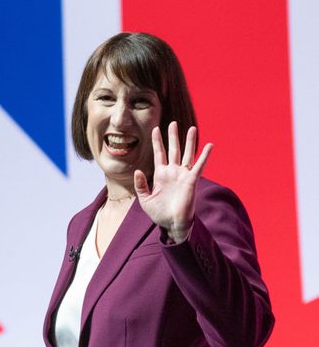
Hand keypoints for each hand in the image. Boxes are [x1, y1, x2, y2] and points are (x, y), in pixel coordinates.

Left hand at [135, 121, 211, 242]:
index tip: (155, 129)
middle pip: (173, 150)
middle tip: (173, 123)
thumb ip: (140, 185)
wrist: (171, 224)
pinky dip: (204, 156)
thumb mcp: (145, 199)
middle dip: (173, 136)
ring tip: (192, 128)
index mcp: (160, 175)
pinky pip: (199, 166)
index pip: (159, 154)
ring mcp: (183, 175)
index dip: (157, 142)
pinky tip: (209, 145)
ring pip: (187, 154)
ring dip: (189, 141)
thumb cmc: (159, 213)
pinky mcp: (191, 181)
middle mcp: (173, 172)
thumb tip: (138, 171)